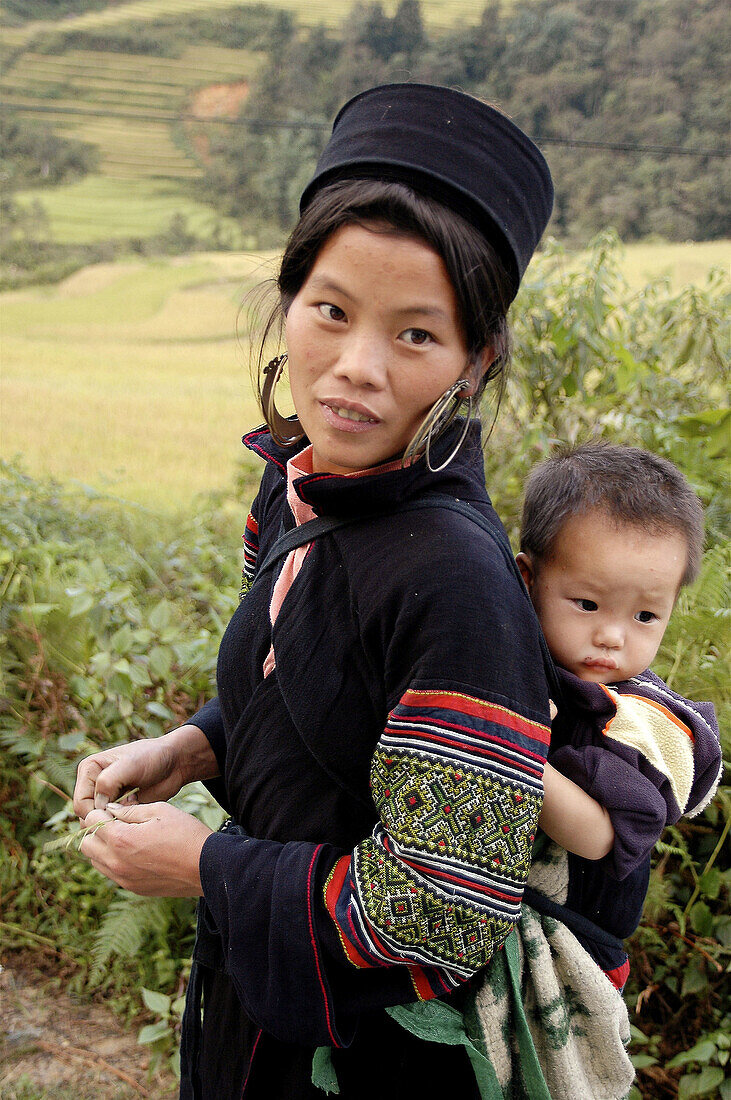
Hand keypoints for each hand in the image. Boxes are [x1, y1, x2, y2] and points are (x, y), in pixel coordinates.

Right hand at [74, 724, 217, 822]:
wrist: (174, 763)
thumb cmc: (152, 757)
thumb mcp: (130, 764)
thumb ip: (109, 781)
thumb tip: (98, 804)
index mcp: (89, 770)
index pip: (81, 803)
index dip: (97, 811)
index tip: (120, 807)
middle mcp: (93, 784)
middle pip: (87, 816)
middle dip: (107, 817)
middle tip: (131, 808)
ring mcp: (106, 797)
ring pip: (100, 823)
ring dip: (117, 821)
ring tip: (135, 808)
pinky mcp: (119, 808)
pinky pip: (114, 825)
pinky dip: (125, 824)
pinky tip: (139, 812)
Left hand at [79, 801, 212, 895]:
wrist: (207, 867)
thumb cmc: (185, 834)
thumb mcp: (159, 810)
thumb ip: (130, 810)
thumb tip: (112, 810)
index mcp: (120, 839)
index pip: (90, 821)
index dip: (101, 810)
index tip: (117, 809)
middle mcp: (116, 862)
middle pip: (85, 844)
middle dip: (96, 830)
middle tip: (116, 822)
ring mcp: (123, 879)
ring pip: (95, 861)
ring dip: (103, 847)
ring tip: (126, 838)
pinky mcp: (133, 888)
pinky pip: (111, 873)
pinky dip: (115, 861)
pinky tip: (136, 853)